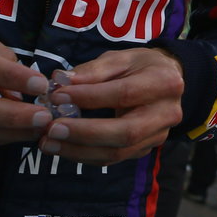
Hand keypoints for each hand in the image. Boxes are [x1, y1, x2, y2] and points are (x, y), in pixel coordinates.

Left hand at [38, 47, 183, 165]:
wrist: (168, 82)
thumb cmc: (142, 66)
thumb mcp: (121, 58)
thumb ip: (93, 70)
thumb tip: (60, 82)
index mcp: (164, 83)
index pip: (123, 94)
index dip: (89, 97)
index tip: (57, 96)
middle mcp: (166, 114)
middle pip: (125, 132)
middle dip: (85, 133)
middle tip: (52, 129)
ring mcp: (157, 136)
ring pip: (118, 152)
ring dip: (79, 150)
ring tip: (48, 142)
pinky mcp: (145, 150)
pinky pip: (113, 158)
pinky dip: (85, 155)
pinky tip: (62, 148)